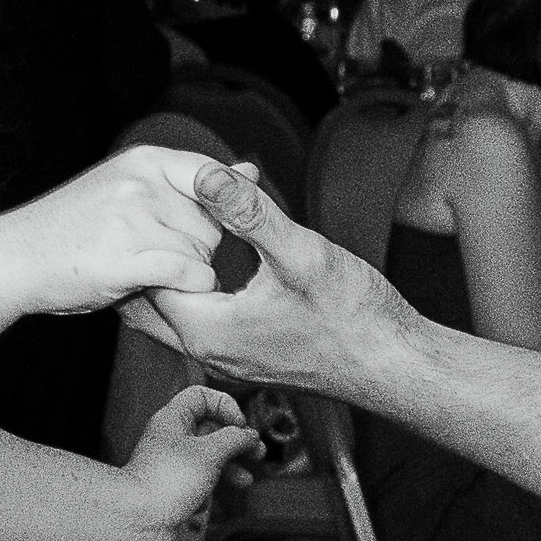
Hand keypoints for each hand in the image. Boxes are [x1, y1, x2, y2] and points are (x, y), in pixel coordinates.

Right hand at [4, 143, 226, 313]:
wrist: (13, 258)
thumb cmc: (74, 228)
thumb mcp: (131, 188)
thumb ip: (192, 183)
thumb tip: (251, 170)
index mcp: (144, 161)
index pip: (215, 177)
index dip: (219, 212)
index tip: (202, 233)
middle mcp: (141, 183)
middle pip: (211, 224)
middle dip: (194, 248)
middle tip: (151, 254)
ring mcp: (131, 219)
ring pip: (202, 254)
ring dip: (184, 272)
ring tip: (141, 269)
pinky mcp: (124, 258)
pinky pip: (189, 276)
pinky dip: (183, 289)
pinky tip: (152, 286)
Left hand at [116, 161, 413, 400]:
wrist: (394, 366)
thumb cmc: (355, 318)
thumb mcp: (301, 253)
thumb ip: (249, 212)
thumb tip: (206, 174)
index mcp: (207, 331)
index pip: (146, 276)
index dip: (152, 232)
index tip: (161, 197)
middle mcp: (208, 352)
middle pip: (151, 297)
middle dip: (154, 253)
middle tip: (161, 209)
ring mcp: (228, 358)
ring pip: (177, 310)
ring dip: (179, 268)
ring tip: (186, 222)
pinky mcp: (248, 356)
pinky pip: (204, 320)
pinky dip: (201, 286)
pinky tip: (220, 253)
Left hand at [121, 382, 257, 531]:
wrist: (138, 521)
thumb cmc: (166, 481)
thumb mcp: (210, 452)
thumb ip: (234, 439)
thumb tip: (249, 435)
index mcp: (173, 419)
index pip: (201, 396)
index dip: (225, 406)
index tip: (240, 425)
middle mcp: (171, 439)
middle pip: (209, 429)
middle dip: (235, 442)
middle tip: (256, 454)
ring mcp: (171, 465)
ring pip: (207, 459)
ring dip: (229, 468)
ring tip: (245, 481)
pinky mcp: (172, 490)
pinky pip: (198, 484)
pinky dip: (207, 491)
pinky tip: (203, 503)